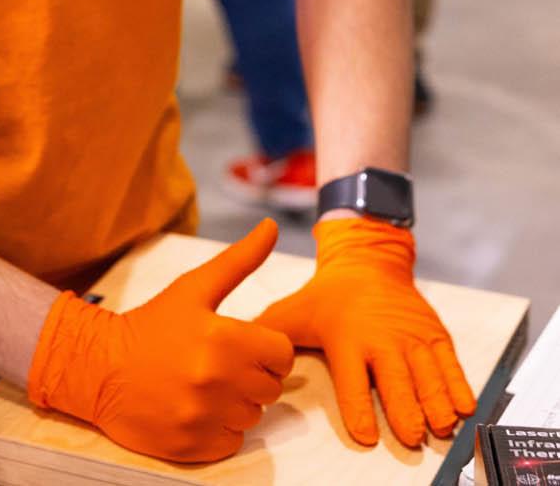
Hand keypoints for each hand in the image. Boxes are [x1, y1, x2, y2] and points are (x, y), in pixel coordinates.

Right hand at [28, 218, 293, 462]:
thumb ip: (238, 260)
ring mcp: (205, 417)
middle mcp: (217, 381)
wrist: (99, 368)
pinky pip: (232, 441)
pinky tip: (193, 408)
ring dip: (235, 402)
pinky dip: (219, 428)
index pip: (281, 353)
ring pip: (254, 416)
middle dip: (250, 374)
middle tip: (215, 363)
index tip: (238, 343)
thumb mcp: (191, 288)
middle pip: (271, 386)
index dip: (264, 347)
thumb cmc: (150, 325)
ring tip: (201, 385)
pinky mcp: (194, 446)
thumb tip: (271, 227)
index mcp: (222, 338)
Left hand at [254, 218, 474, 447]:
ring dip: (436, 403)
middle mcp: (382, 339)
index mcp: (346, 338)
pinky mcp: (435, 335)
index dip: (360, 408)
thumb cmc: (327, 297)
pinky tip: (464, 408)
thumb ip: (270, 334)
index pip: (353, 379)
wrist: (367, 263)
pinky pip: (451, 363)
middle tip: (412, 437)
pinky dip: (459, 386)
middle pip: (396, 380)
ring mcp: (412, 337)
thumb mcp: (294, 311)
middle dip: (405, 410)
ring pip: (428, 375)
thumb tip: (236, 349)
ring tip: (440, 427)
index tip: (365, 433)